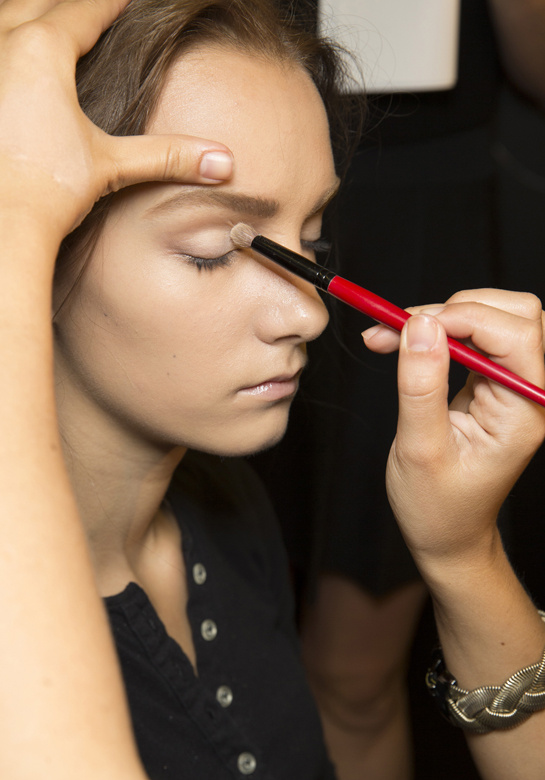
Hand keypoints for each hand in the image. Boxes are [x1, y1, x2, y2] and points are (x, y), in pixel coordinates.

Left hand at [0, 0, 233, 237]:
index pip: (84, 12)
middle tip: (91, 9)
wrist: (1, 224)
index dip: (110, 3)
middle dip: (66, 5)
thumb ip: (168, 156)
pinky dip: (4, 45)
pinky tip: (11, 62)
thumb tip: (223, 162)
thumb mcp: (112, 165)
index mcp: (41, 52)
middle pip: (35, 2)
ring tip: (43, 21)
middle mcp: (2, 47)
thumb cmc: (47, 190)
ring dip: (25, 15)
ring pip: (2, 17)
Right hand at [363, 289, 544, 567]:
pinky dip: (437, 330)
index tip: (410, 325)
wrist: (447, 533)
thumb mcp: (420, 448)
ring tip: (393, 334)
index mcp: (526, 411)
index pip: (515, 334)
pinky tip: (402, 341)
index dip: (463, 317)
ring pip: (494, 316)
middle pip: (516, 313)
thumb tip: (421, 324)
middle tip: (402, 327)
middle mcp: (529, 392)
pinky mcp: (493, 381)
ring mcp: (514, 385)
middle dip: (455, 308)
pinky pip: (473, 335)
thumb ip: (421, 384)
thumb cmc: (438, 506)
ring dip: (443, 316)